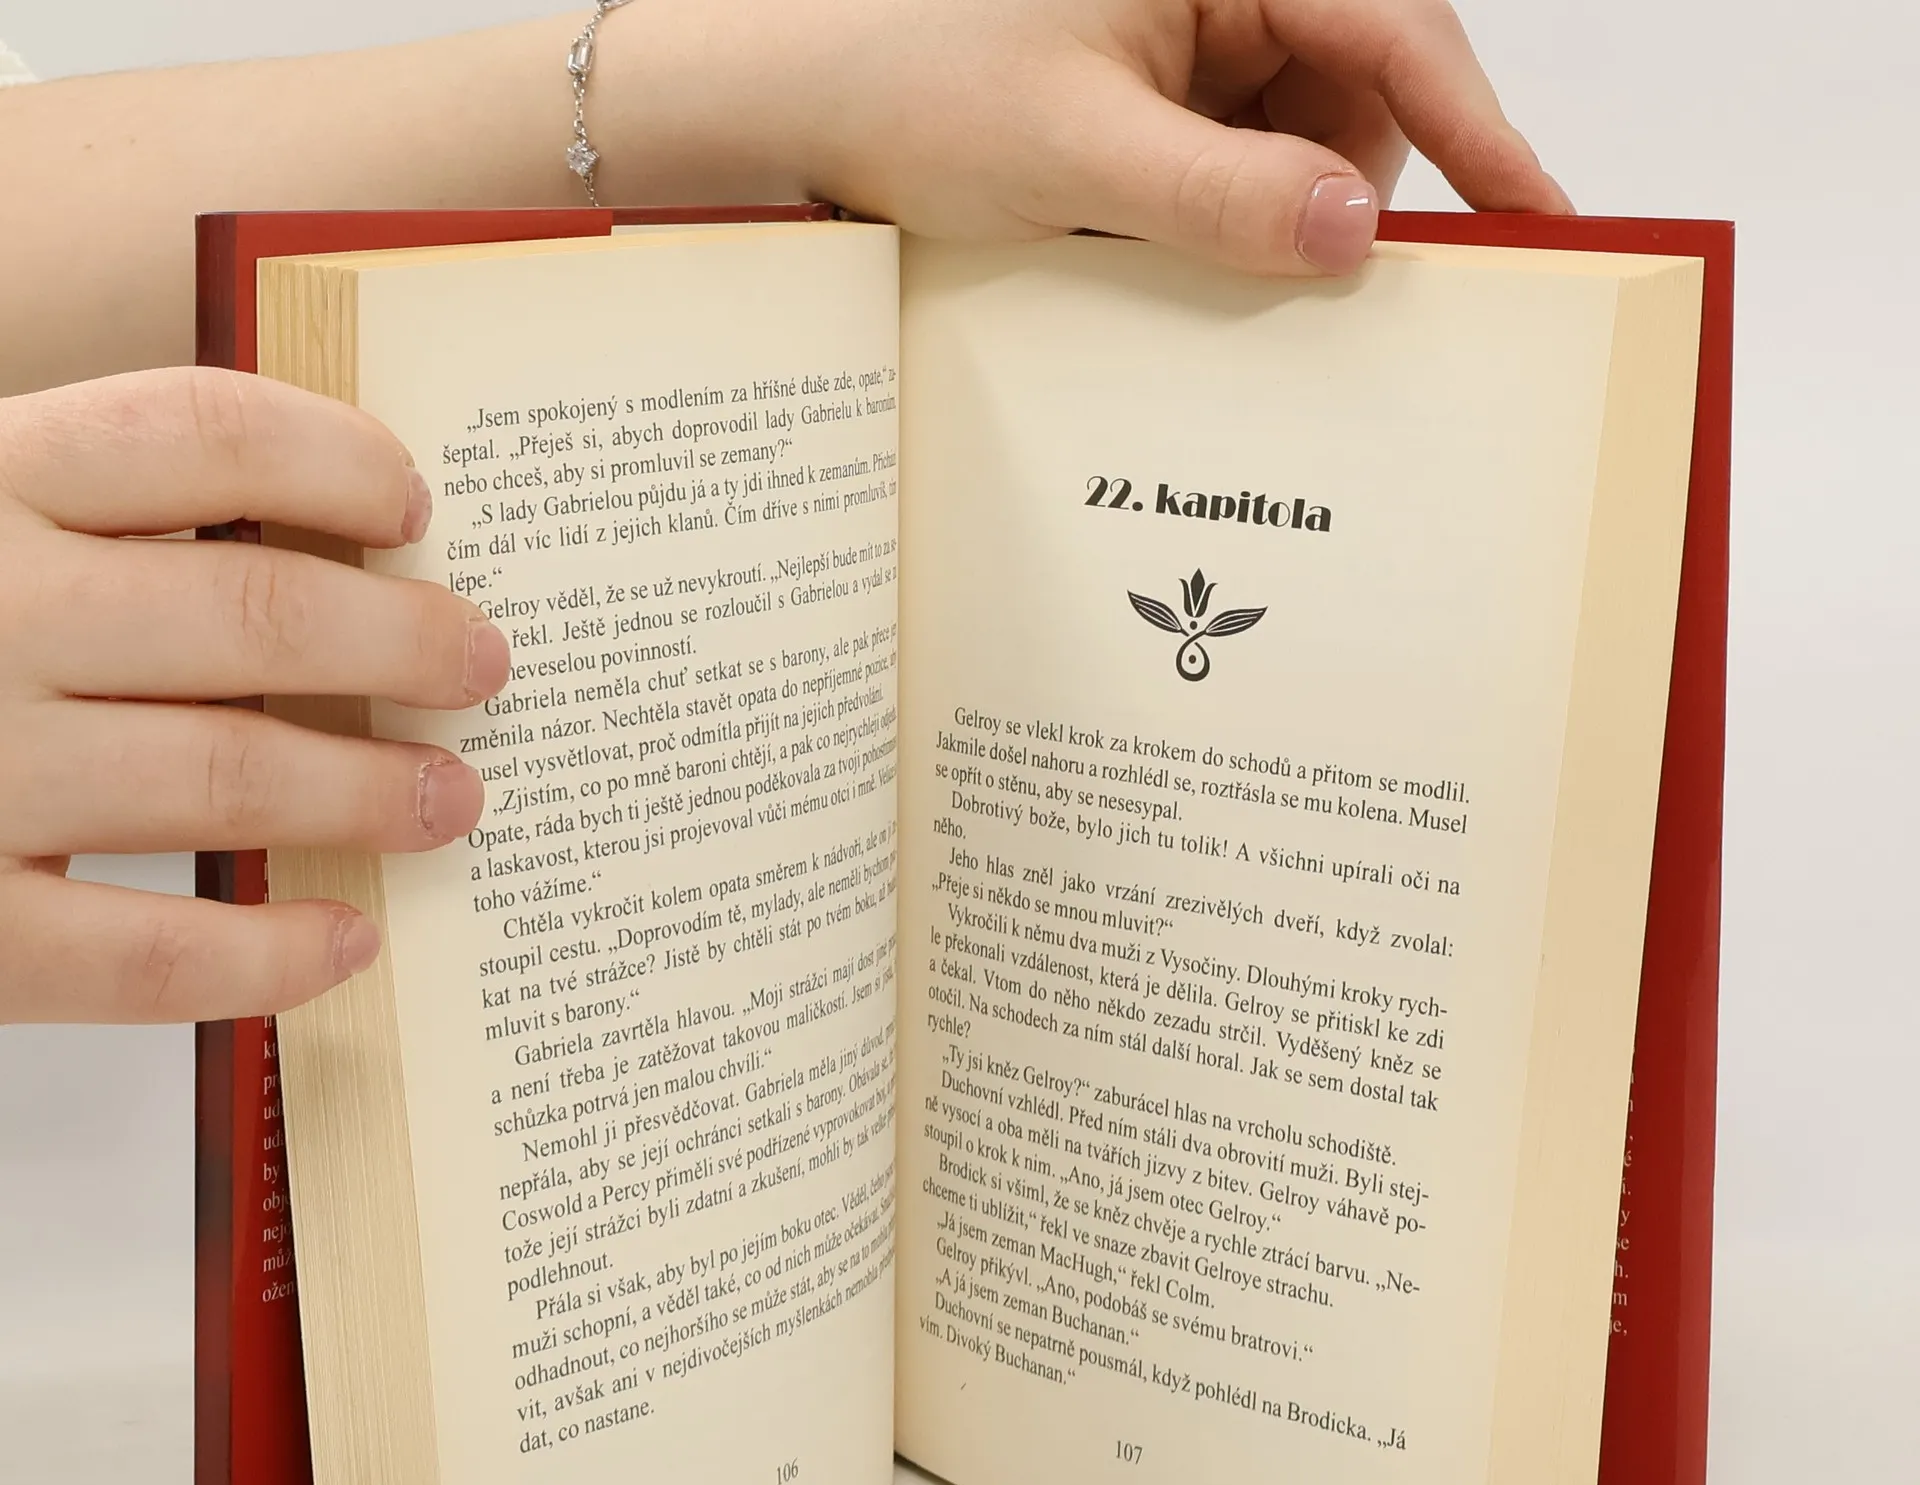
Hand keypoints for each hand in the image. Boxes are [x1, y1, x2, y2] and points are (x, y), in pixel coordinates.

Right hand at [0, 368, 506, 1023]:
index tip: (414, 503)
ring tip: (454, 798)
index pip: (193, 431)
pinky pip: (151, 954)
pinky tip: (346, 943)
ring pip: (229, 772)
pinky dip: (269, 955)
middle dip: (404, 640)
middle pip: (257, 607)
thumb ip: (58, 520)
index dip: (332, 457)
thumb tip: (279, 541)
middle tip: (482, 664)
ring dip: (372, 788)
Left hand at [615, 0, 1569, 277]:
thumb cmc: (909, 85)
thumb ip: (1222, 195)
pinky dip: (1235, 218)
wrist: (799, 99)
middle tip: (1340, 294)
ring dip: (1285, 214)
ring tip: (1198, 263)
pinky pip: (1242, 157)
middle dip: (1356, 188)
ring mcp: (1191, 37)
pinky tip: (1184, 256)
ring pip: (1307, 134)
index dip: (1477, 126)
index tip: (1540, 215)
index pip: (1392, 24)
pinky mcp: (1160, 92)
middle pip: (1363, 84)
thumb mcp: (1076, 154)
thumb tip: (1354, 234)